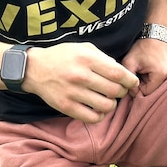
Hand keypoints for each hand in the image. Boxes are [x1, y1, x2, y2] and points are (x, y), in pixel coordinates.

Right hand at [23, 43, 139, 123]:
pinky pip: (93, 118)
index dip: (130, 80)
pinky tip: (96, 108)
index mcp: (86, 58)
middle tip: (118, 90)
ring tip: (106, 99)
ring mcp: (72, 92)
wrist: (35, 69)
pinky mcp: (66, 106)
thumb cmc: (62, 57)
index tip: (132, 82)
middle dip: (122, 92)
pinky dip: (100, 115)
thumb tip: (122, 72)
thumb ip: (103, 58)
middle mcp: (80, 75)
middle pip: (115, 91)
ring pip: (106, 106)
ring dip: (111, 104)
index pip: (118, 73)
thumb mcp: (82, 48)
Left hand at [121, 37, 166, 95]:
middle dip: (150, 84)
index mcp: (161, 73)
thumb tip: (133, 93)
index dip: (140, 85)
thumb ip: (129, 77)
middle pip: (159, 90)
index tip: (140, 74)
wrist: (157, 34)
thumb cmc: (143, 47)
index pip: (148, 92)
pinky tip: (163, 66)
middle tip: (146, 71)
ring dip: (158, 81)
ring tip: (154, 68)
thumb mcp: (129, 61)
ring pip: (166, 86)